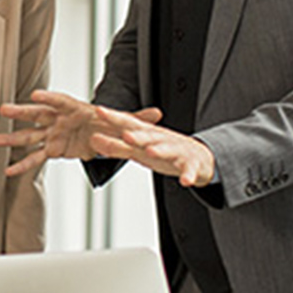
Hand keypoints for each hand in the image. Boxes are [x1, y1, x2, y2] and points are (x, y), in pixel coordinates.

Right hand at [0, 90, 163, 175]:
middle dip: (22, 112)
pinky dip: (23, 165)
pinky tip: (9, 171)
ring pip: (31, 136)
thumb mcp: (123, 123)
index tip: (36, 94)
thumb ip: (137, 119)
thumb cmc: (107, 123)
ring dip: (13, 138)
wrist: (100, 135)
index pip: (60, 101)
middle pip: (38, 114)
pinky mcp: (52, 149)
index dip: (49, 97)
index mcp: (75, 109)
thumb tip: (158, 113)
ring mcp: (53, 133)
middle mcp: (60, 119)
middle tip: (5, 110)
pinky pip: (36, 158)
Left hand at [88, 105, 215, 186]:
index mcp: (147, 134)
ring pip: (168, 150)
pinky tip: (185, 181)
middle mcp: (161, 139)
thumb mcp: (138, 150)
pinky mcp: (191, 165)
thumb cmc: (164, 151)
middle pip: (148, 136)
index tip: (99, 111)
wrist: (199, 157)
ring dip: (160, 150)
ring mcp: (177, 151)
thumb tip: (93, 141)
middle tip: (125, 134)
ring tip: (151, 151)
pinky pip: (189, 170)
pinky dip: (188, 175)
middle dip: (137, 135)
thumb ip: (116, 146)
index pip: (128, 123)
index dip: (114, 118)